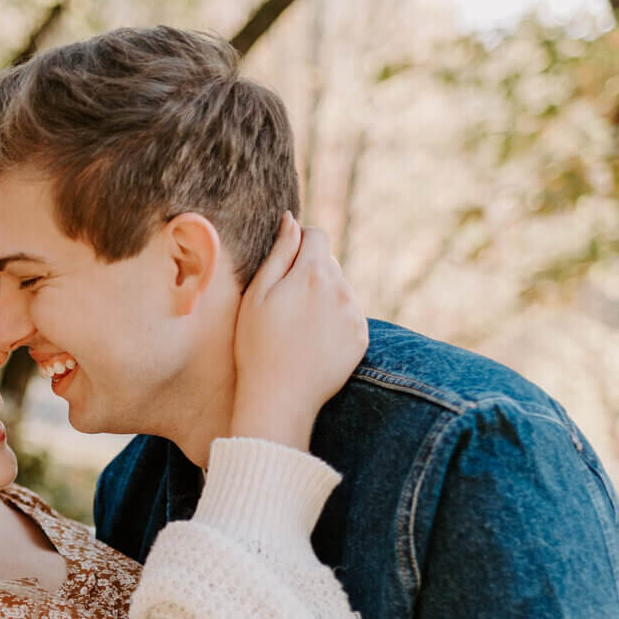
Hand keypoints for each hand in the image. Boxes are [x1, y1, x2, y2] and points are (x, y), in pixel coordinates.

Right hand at [232, 214, 367, 450]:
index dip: (298, 243)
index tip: (284, 265)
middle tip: (285, 303)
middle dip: (309, 272)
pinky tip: (312, 340)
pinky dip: (334, 320)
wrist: (279, 398)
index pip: (316, 235)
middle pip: (328, 262)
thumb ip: (279, 252)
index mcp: (313, 273)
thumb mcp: (257, 294)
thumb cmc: (256, 345)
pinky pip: (349, 315)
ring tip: (297, 327)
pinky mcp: (361, 338)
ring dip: (323, 296)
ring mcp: (354, 315)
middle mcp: (341, 289)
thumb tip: (291, 220)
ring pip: (339, 289)